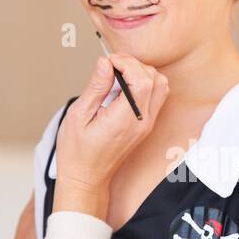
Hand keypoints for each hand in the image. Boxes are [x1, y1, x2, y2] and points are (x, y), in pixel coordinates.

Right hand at [52, 54, 168, 219]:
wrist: (87, 177)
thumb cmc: (78, 152)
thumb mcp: (79, 115)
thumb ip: (96, 87)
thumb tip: (105, 63)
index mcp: (125, 120)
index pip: (142, 80)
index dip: (127, 63)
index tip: (109, 61)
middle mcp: (142, 122)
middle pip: (155, 79)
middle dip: (135, 65)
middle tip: (112, 65)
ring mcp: (146, 125)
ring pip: (160, 87)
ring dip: (142, 73)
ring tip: (117, 75)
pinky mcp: (145, 126)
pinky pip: (156, 97)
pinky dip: (144, 84)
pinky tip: (123, 87)